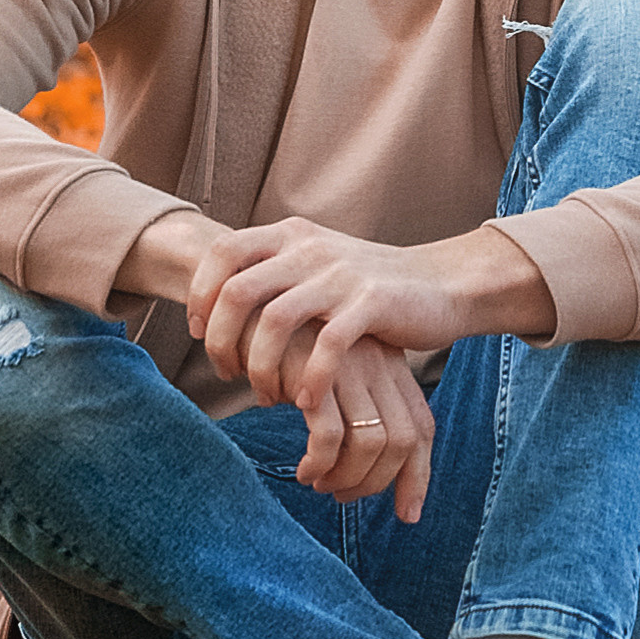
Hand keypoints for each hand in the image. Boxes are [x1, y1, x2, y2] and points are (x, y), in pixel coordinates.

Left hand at [191, 215, 459, 400]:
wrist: (442, 282)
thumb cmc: (368, 286)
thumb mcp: (316, 264)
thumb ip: (273, 273)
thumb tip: (217, 303)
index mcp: (291, 235)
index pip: (224, 250)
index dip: (200, 292)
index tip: (198, 331)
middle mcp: (310, 248)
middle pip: (238, 291)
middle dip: (220, 339)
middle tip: (225, 372)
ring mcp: (341, 275)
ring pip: (275, 320)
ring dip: (260, 365)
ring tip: (263, 394)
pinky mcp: (373, 304)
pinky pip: (327, 344)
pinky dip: (309, 378)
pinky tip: (306, 403)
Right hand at [288, 334, 434, 522]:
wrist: (250, 305)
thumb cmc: (291, 348)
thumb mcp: (334, 374)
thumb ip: (356, 409)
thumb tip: (369, 469)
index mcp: (389, 366)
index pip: (421, 428)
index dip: (418, 476)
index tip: (408, 514)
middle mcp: (378, 365)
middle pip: (402, 441)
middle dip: (377, 482)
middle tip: (344, 496)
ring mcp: (349, 368)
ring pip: (370, 444)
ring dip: (347, 478)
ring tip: (320, 484)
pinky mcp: (314, 376)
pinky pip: (329, 437)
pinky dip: (320, 465)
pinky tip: (305, 471)